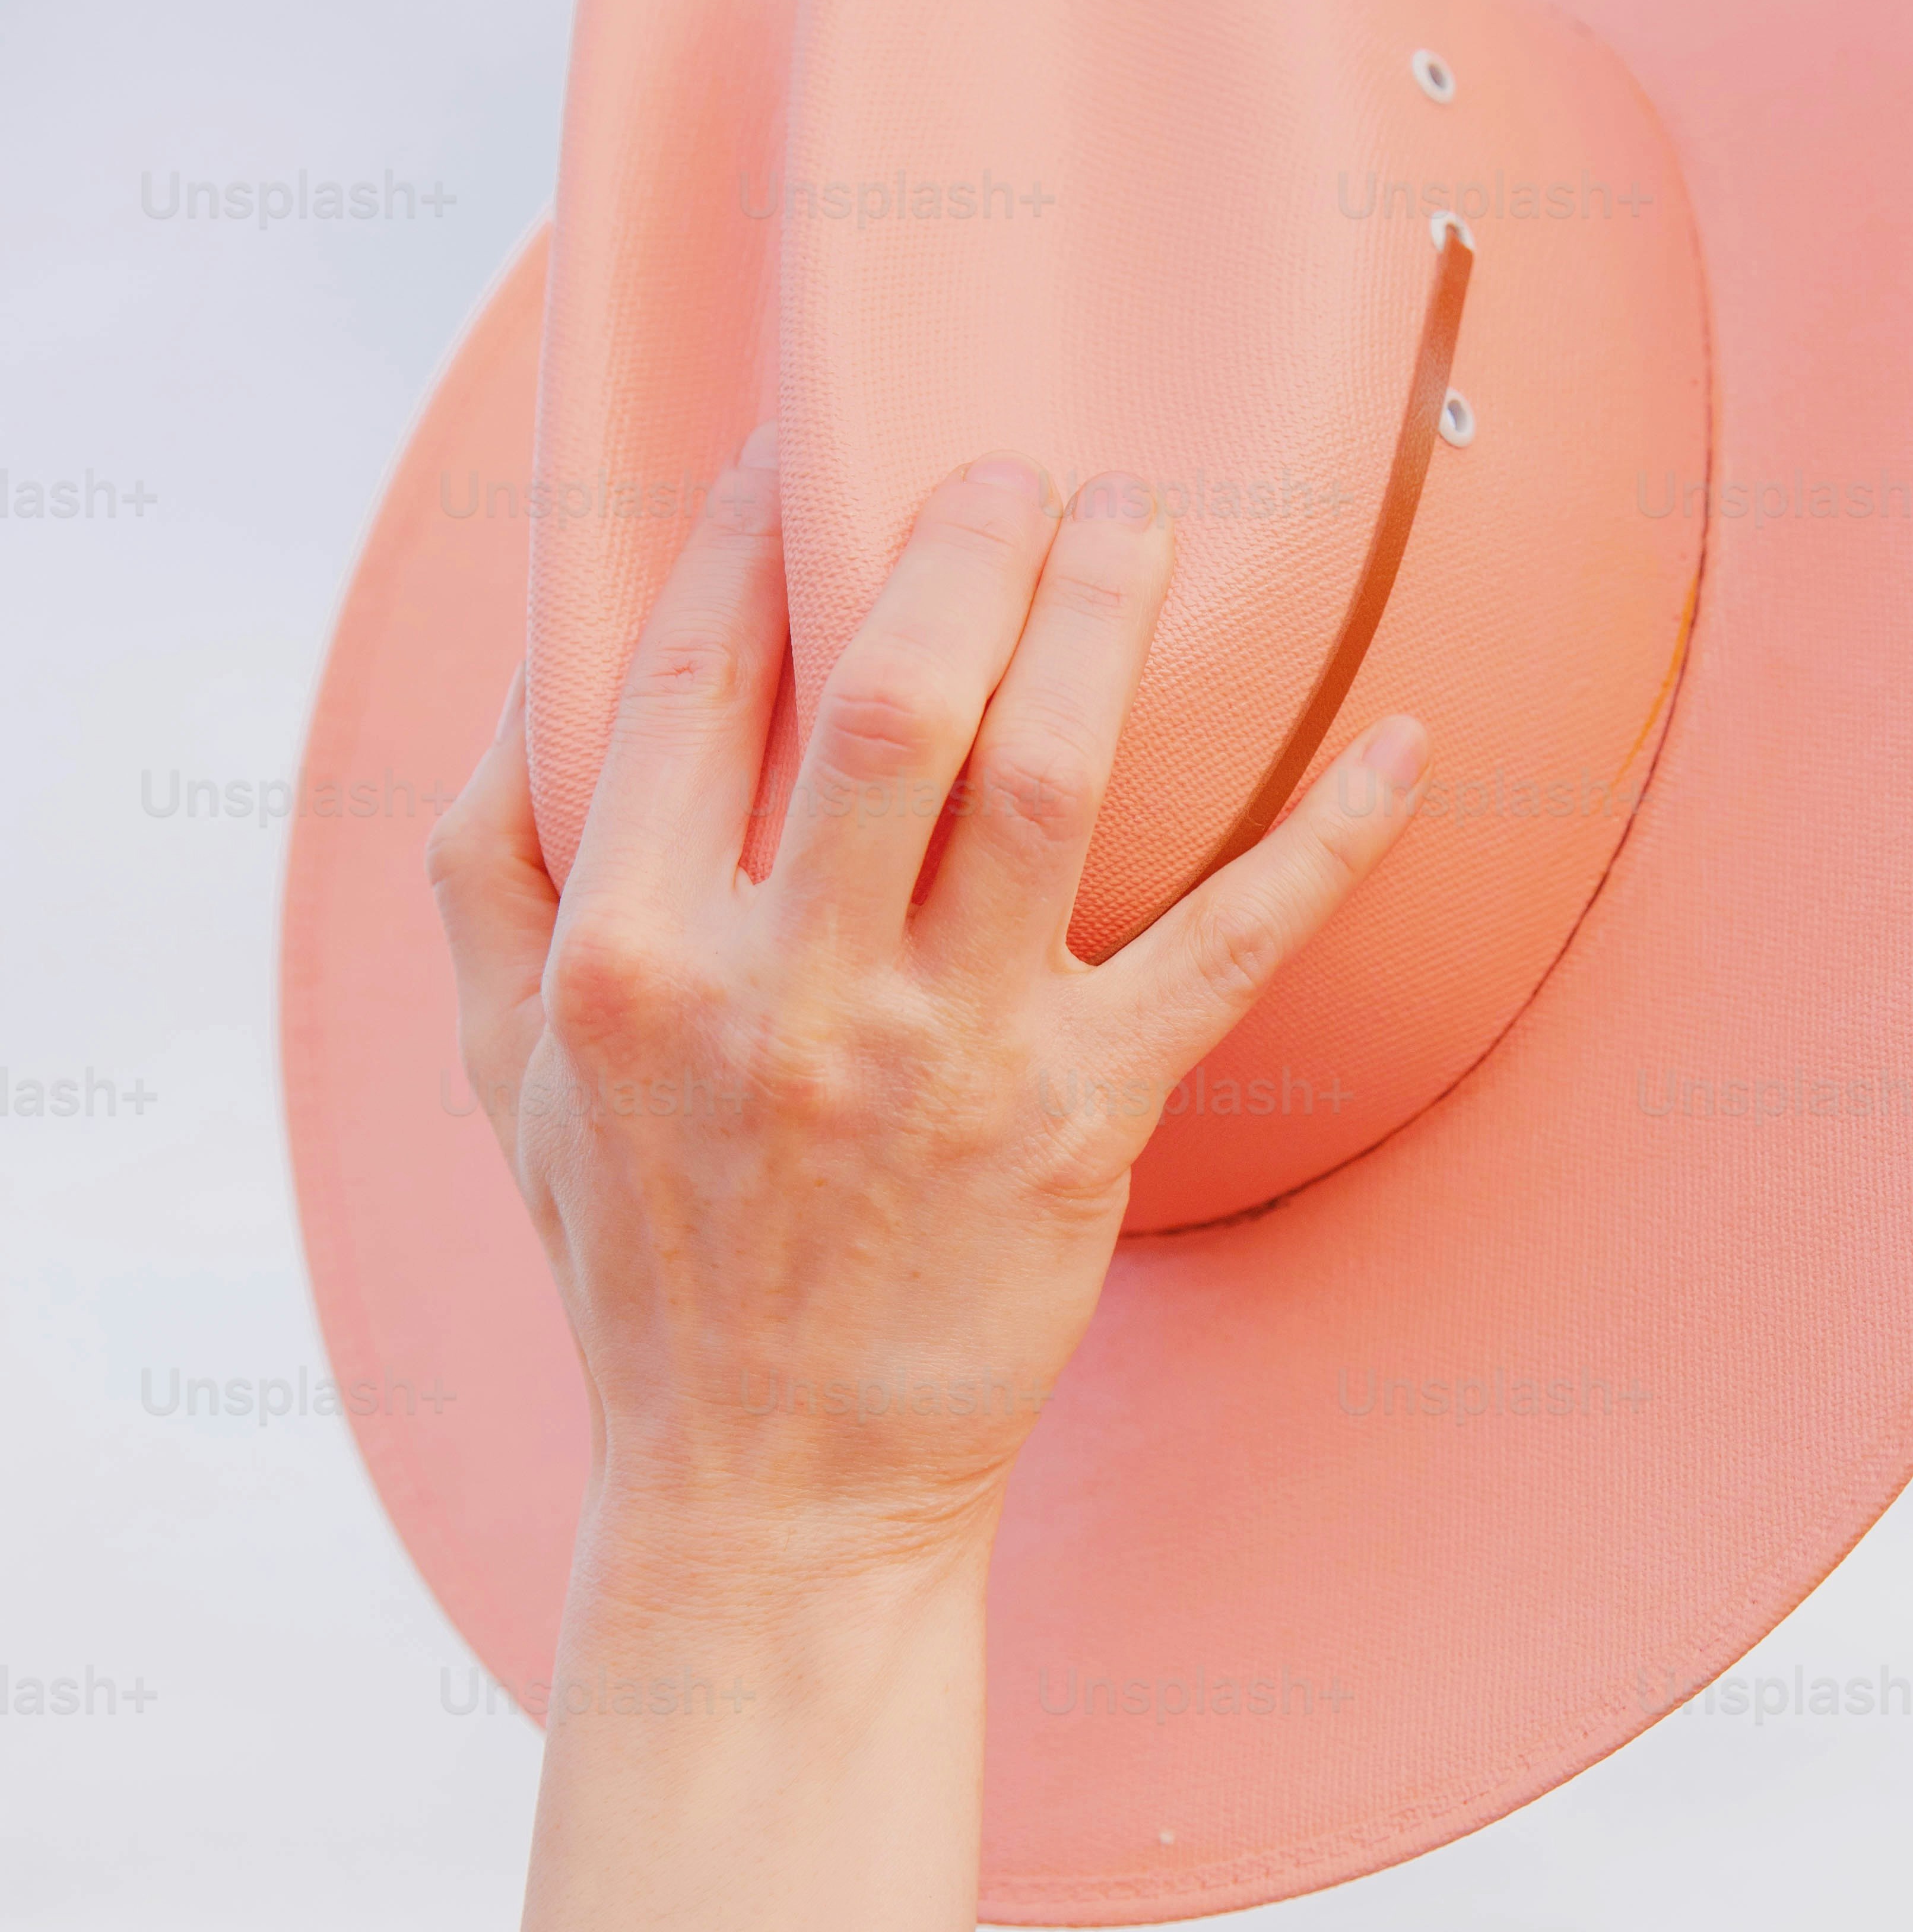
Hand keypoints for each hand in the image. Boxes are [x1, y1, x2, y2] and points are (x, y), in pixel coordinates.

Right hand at [426, 432, 1425, 1608]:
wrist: (768, 1493)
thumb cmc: (642, 1263)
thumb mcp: (506, 1074)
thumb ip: (486, 870)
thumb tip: (524, 676)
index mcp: (629, 957)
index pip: (694, 681)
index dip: (748, 534)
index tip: (798, 438)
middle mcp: (783, 992)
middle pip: (893, 697)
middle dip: (964, 545)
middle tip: (1020, 464)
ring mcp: (942, 1056)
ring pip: (1046, 781)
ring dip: (1110, 626)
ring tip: (1145, 520)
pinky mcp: (1083, 1124)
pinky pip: (1227, 950)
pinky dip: (1329, 841)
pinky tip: (1407, 741)